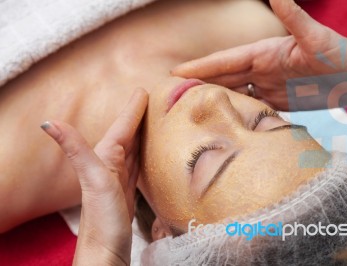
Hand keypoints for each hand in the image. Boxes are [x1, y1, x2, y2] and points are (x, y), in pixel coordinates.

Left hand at [41, 89, 147, 264]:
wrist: (105, 252)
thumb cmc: (102, 219)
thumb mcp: (93, 179)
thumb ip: (75, 149)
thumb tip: (48, 122)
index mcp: (106, 157)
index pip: (123, 126)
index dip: (133, 109)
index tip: (145, 90)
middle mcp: (111, 164)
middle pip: (129, 133)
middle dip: (140, 116)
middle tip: (155, 99)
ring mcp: (119, 177)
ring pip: (135, 147)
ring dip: (144, 132)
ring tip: (156, 119)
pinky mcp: (127, 190)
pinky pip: (138, 163)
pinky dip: (145, 152)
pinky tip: (150, 151)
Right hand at [172, 0, 346, 110]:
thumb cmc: (340, 54)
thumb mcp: (316, 37)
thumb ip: (294, 18)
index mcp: (264, 52)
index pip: (225, 60)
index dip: (200, 66)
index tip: (177, 72)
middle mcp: (261, 67)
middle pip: (224, 77)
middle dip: (199, 83)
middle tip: (174, 94)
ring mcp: (268, 85)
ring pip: (234, 92)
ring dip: (214, 99)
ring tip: (191, 109)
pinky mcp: (277, 101)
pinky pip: (251, 107)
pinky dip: (235, 111)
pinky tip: (223, 119)